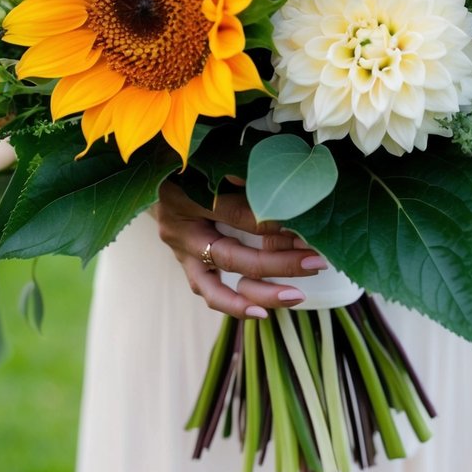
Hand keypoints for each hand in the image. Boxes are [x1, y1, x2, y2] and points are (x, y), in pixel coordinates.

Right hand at [152, 179, 326, 319]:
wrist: (156, 176)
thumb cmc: (194, 162)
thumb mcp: (213, 158)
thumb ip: (242, 170)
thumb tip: (281, 184)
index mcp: (186, 195)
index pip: (234, 214)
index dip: (271, 223)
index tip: (306, 228)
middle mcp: (180, 230)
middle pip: (231, 256)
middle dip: (277, 262)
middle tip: (314, 261)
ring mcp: (180, 253)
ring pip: (216, 288)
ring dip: (260, 293)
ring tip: (296, 296)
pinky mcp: (184, 267)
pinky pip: (209, 293)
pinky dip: (236, 305)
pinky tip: (263, 312)